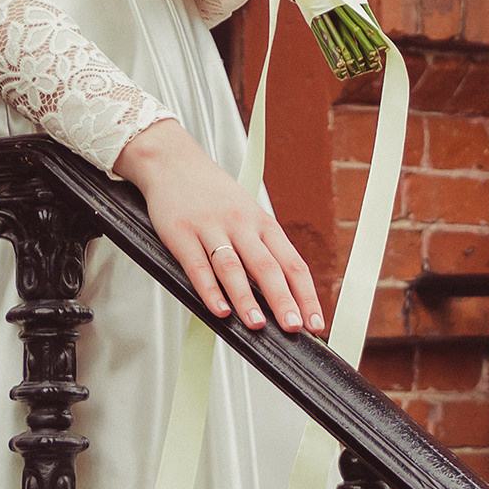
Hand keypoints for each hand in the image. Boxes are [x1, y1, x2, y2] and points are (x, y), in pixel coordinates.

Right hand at [113, 118, 323, 333]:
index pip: (292, 262)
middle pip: (267, 266)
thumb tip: (279, 294)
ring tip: (257, 325)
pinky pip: (198, 266)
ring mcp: (211, 228)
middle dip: (283, 300)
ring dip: (246, 299)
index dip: (305, 293)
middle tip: (293, 327)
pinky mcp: (182, 234)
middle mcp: (241, 224)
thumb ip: (261, 250)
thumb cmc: (212, 194)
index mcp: (262, 223)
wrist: (173, 162)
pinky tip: (218, 309)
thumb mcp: (246, 214)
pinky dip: (210, 290)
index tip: (315, 320)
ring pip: (233, 268)